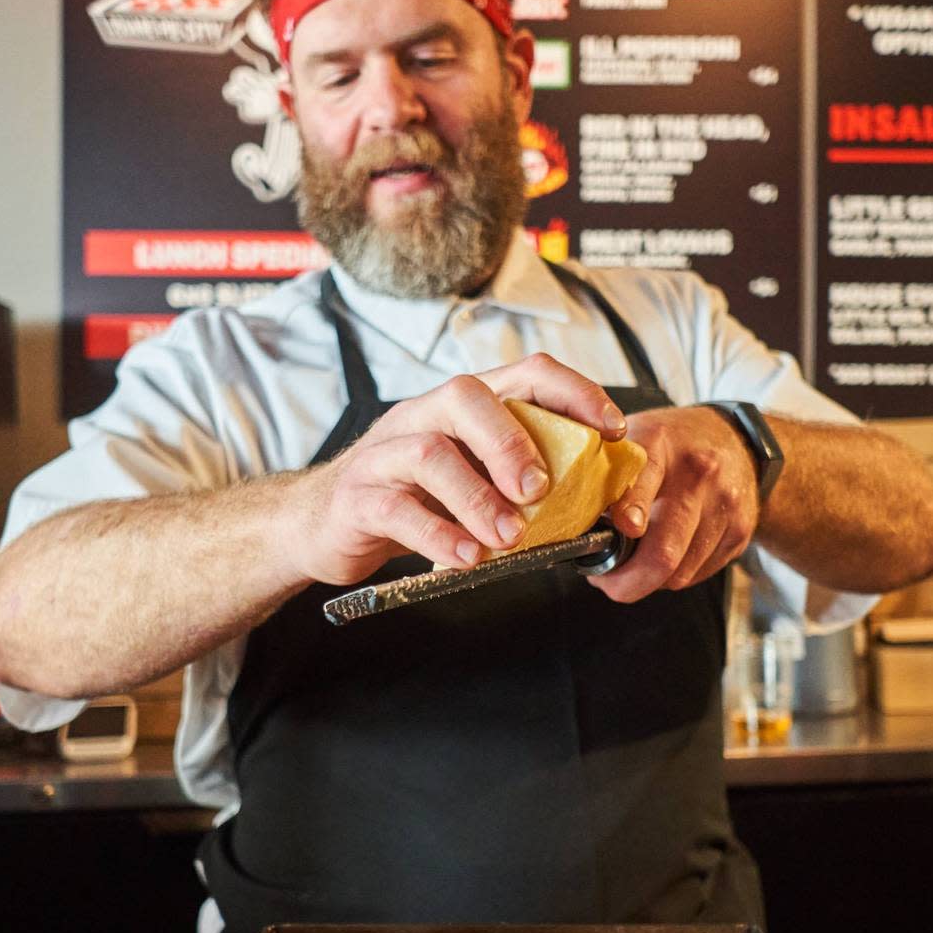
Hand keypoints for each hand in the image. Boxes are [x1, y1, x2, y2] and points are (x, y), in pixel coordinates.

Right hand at [281, 353, 626, 586]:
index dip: (573, 393)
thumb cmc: (411, 501)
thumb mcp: (471, 480)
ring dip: (478, 498)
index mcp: (460, 408)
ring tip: (508, 537)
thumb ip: (520, 479)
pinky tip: (467, 558)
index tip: (612, 431)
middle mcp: (421, 417)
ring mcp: (384, 455)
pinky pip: (396, 508)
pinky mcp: (357, 498)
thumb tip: (598, 492)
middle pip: (467, 396)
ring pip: (430, 452)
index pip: (523, 374)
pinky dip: (438, 535)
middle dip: (513, 442)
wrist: (320, 525)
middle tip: (541, 491)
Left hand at [595, 406, 758, 601]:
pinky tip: (667, 553)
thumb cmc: (672, 443)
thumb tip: (569, 518)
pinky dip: (675, 575)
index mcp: (660, 444)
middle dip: (628, 582)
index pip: (641, 484)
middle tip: (607, 583)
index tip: (617, 534)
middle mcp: (697, 474)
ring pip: (679, 573)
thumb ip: (602, 469)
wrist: (737, 440)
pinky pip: (697, 575)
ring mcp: (723, 504)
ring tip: (634, 563)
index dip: (627, 514)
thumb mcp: (634, 436)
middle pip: (663, 551)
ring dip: (650, 580)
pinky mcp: (740, 531)